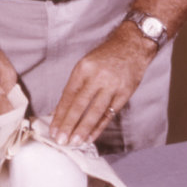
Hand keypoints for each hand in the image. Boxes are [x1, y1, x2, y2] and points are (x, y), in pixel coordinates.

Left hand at [49, 24, 155, 144]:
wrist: (133, 45)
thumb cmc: (106, 56)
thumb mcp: (86, 64)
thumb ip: (74, 87)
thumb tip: (59, 110)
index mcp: (84, 68)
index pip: (68, 95)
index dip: (60, 113)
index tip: (53, 128)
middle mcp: (97, 77)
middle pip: (80, 104)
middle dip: (69, 124)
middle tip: (60, 139)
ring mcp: (112, 86)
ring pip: (95, 111)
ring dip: (83, 128)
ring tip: (74, 142)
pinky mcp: (124, 93)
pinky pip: (109, 114)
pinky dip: (99, 127)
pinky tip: (91, 137)